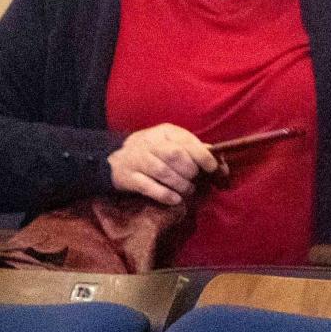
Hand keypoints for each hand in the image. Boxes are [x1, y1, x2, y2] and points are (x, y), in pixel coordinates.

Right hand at [107, 123, 221, 204]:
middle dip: (189, 170)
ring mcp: (137, 160)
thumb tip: (216, 156)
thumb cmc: (152, 150)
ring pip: (163, 172)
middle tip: (195, 179)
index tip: (212, 168)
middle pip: (175, 156)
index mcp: (165, 132)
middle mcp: (150, 143)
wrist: (114, 158)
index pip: (186, 141)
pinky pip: (148, 187)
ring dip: (180, 184)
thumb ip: (191, 147)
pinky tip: (176, 199)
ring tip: (188, 190)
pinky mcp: (129, 178)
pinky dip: (165, 195)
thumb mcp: (170, 141)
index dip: (202, 156)